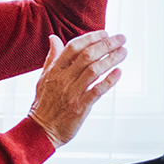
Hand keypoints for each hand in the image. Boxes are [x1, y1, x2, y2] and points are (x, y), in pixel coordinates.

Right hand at [29, 30, 126, 146]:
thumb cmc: (43, 105)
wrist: (41, 130)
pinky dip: (109, 81)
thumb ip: (52, 57)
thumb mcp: (43, 78)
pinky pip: (96, 91)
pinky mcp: (80, 107)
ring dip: (111, 59)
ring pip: (94, 70)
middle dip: (106, 45)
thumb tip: (53, 38)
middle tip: (121, 39)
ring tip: (123, 52)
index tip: (105, 33)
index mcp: (55, 70)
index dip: (90, 38)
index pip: (74, 47)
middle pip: (87, 56)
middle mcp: (64, 79)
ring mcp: (72, 93)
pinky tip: (119, 72)